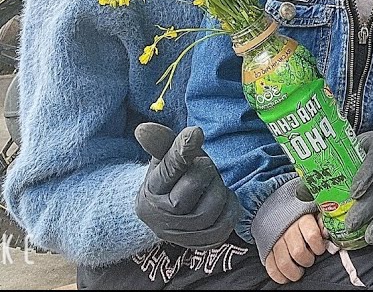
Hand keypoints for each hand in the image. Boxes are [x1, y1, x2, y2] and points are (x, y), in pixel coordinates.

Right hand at [134, 122, 244, 249]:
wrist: (174, 208)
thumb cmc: (176, 176)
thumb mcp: (168, 157)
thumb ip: (163, 143)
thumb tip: (143, 128)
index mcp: (150, 189)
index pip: (167, 170)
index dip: (182, 153)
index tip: (195, 133)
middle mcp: (158, 216)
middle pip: (187, 195)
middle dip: (204, 175)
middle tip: (205, 166)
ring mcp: (178, 234)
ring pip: (207, 213)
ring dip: (218, 193)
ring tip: (213, 185)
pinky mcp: (199, 244)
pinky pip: (221, 229)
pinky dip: (228, 212)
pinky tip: (222, 201)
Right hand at [266, 212, 326, 283]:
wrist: (276, 211)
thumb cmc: (301, 216)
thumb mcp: (314, 214)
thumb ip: (322, 222)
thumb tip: (326, 233)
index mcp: (302, 220)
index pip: (312, 236)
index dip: (318, 246)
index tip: (319, 250)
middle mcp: (288, 230)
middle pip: (298, 252)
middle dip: (307, 260)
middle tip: (309, 261)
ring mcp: (275, 241)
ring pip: (284, 262)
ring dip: (294, 272)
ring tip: (299, 271)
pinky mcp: (266, 250)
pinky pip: (271, 266)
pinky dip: (279, 276)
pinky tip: (286, 278)